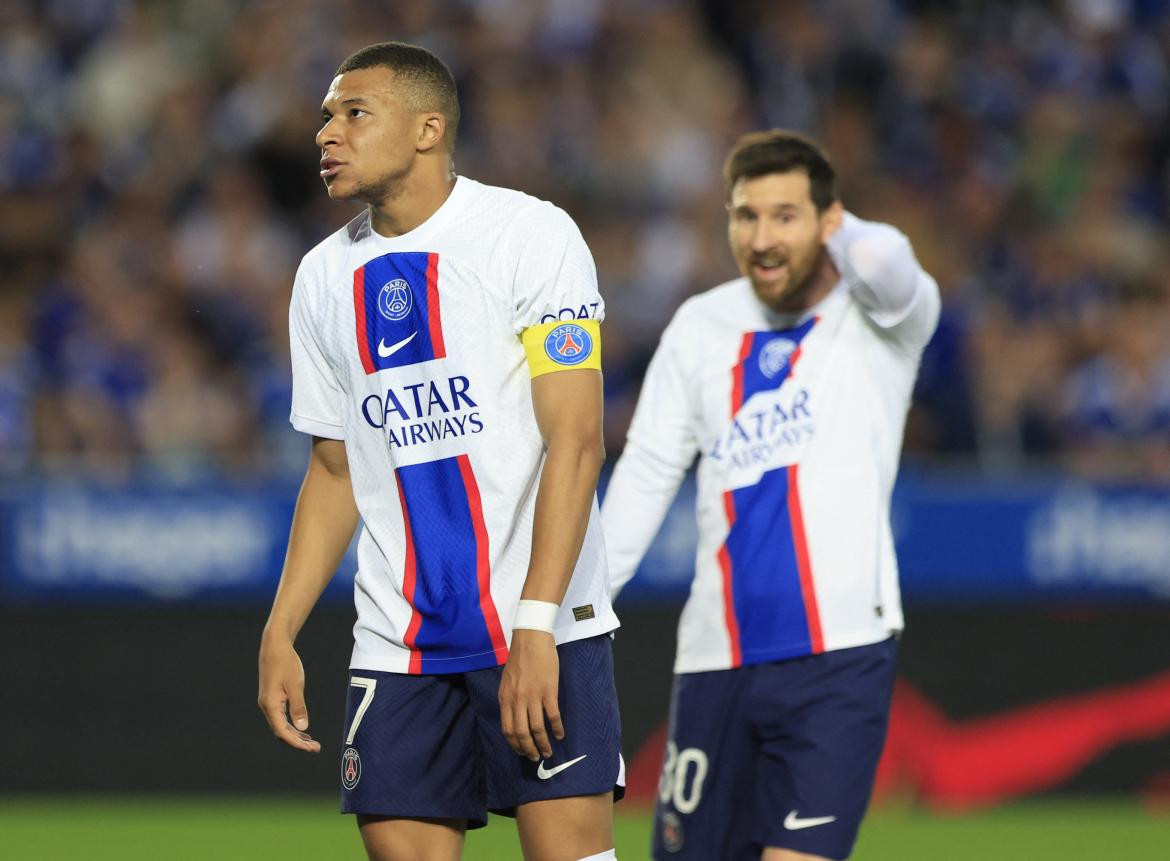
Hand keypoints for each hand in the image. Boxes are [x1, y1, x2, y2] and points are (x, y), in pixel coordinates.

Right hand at [258, 633, 320, 752]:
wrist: (274, 646)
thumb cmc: (286, 663)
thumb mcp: (295, 684)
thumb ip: (298, 707)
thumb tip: (302, 728)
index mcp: (271, 705)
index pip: (283, 732)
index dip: (297, 743)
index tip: (311, 749)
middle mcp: (267, 706)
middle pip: (281, 732)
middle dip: (298, 742)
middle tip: (316, 748)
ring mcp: (268, 703)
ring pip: (281, 726)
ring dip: (295, 735)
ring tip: (311, 743)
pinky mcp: (271, 698)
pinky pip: (280, 718)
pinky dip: (291, 726)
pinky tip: (302, 729)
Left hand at [499, 629, 563, 760]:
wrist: (532, 638)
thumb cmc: (520, 657)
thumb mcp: (507, 680)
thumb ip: (509, 698)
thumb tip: (513, 716)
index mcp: (505, 698)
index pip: (507, 729)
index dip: (515, 745)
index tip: (521, 752)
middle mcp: (517, 700)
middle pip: (521, 733)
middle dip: (528, 749)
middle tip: (536, 757)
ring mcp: (533, 696)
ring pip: (537, 728)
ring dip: (543, 744)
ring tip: (548, 752)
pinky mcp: (549, 691)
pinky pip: (553, 716)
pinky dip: (557, 728)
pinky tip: (560, 734)